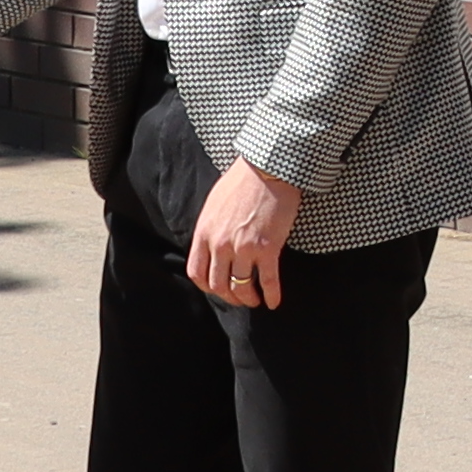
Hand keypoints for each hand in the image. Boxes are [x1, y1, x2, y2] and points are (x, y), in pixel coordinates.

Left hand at [187, 161, 301, 308]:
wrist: (268, 168)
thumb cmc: (242, 180)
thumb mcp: (214, 204)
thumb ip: (211, 228)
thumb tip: (212, 245)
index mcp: (205, 233)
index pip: (197, 272)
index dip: (208, 286)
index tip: (218, 289)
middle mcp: (220, 245)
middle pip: (219, 285)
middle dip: (229, 296)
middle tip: (239, 298)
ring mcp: (244, 248)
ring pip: (241, 287)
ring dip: (248, 298)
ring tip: (255, 300)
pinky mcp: (267, 248)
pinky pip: (268, 281)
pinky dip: (271, 295)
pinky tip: (274, 302)